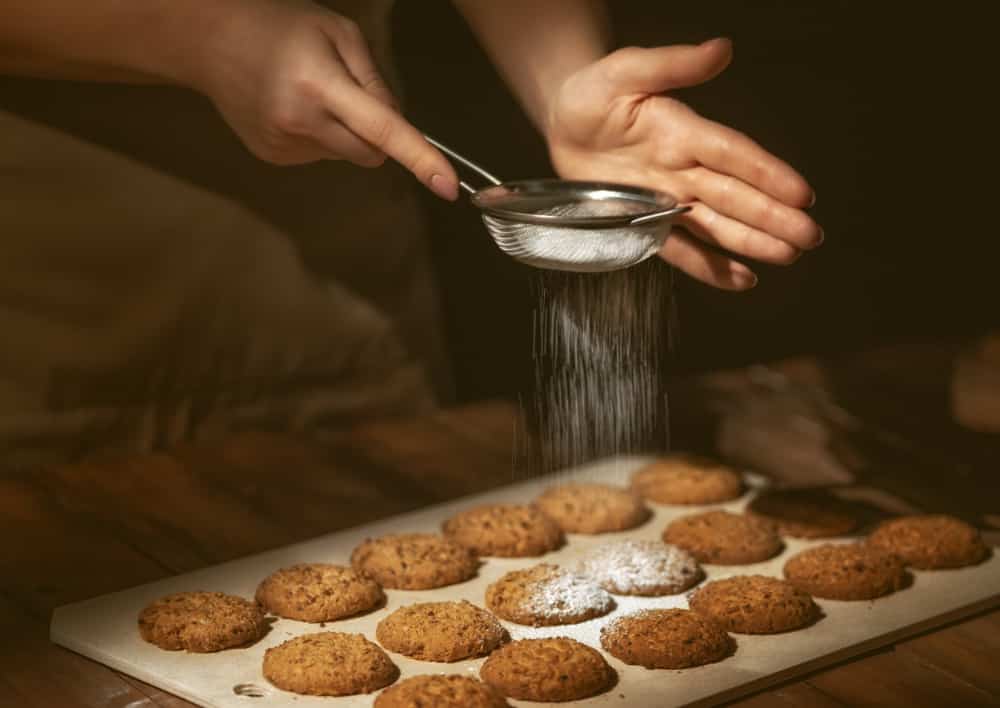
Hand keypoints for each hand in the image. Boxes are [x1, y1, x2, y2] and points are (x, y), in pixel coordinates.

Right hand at [192, 0, 457, 198]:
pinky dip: (319, 139)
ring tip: (310, 95)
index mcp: (321, 84)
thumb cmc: (282, 26)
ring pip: (345, 156)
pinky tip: (293, 109)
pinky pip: (319, 157)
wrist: (209, 41)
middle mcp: (301, 122)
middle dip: (376, 135)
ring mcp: (284, 146)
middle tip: (348, 96)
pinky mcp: (273, 158)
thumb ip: (374, 79)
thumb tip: (396, 123)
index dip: (420, 158)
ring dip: (342, 134)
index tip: (448, 187)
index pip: (382, 129)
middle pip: (370, 154)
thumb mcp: (338, 32)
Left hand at [546, 39, 820, 288]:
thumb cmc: (594, 93)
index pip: (733, 154)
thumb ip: (671, 64)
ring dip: (754, 242)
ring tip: (789, 255)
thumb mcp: (625, 70)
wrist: (564, 122)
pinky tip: (742, 279)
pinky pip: (680, 250)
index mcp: (683, 132)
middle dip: (773, 216)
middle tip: (810, 236)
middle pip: (735, 196)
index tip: (800, 193)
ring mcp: (668, 200)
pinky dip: (709, 267)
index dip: (766, 173)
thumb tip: (720, 49)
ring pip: (717, 225)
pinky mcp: (646, 223)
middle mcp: (684, 169)